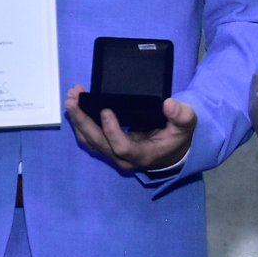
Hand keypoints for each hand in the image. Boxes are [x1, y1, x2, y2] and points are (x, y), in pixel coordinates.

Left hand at [63, 85, 195, 171]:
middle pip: (97, 143)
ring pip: (89, 140)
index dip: (111, 131)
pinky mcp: (107, 147)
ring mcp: (112, 154)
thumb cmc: (177, 138)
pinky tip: (76, 104)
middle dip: (83, 121)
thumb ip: (182, 116)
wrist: (171, 153)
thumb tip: (169, 105)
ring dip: (77, 120)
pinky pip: (89, 137)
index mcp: (142, 155)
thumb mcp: (186, 127)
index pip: (122, 147)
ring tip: (71, 98)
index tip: (105, 110)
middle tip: (73, 99)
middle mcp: (123, 158)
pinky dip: (80, 121)